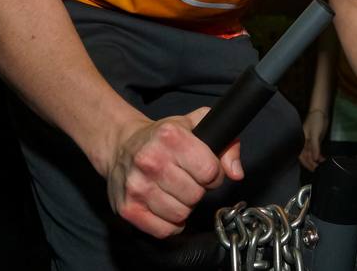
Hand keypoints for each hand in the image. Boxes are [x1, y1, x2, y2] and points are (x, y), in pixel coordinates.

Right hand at [106, 107, 242, 237]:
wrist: (121, 145)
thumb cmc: (162, 138)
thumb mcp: (197, 126)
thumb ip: (226, 144)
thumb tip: (235, 173)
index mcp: (170, 136)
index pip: (210, 171)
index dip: (213, 174)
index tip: (204, 170)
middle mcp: (151, 160)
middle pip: (195, 195)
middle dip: (197, 190)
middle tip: (187, 180)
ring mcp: (137, 186)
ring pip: (181, 215)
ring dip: (183, 207)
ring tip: (174, 191)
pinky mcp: (128, 208)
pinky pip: (164, 230)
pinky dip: (170, 223)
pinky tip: (165, 206)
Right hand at [299, 109, 328, 170]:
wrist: (321, 112)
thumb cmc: (315, 121)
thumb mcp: (315, 134)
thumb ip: (315, 147)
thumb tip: (315, 159)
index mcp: (301, 141)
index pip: (301, 156)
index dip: (306, 163)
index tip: (313, 169)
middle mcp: (304, 143)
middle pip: (306, 157)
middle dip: (311, 164)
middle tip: (318, 169)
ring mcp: (310, 142)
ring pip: (311, 155)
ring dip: (315, 160)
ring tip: (322, 165)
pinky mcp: (315, 141)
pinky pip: (315, 151)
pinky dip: (318, 156)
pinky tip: (323, 159)